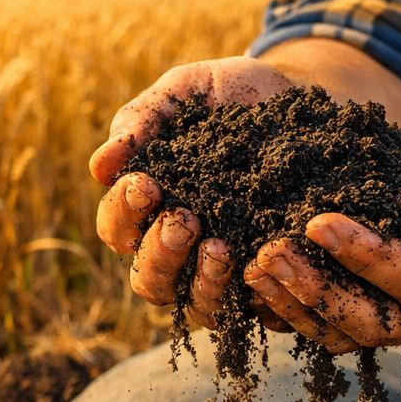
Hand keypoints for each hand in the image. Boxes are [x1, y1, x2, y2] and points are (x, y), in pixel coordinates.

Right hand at [91, 57, 295, 328]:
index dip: (124, 214)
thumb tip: (98, 168)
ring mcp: (228, 270)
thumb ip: (144, 120)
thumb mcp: (186, 93)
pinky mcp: (273, 277)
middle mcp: (183, 249)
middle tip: (183, 220)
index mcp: (150, 209)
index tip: (146, 183)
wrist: (301, 95)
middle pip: (150, 281)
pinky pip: (260, 308)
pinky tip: (264, 262)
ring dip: (203, 283)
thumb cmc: (232, 94)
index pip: (117, 230)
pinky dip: (257, 294)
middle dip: (160, 253)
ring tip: (220, 248)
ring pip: (198, 306)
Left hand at [245, 91, 400, 352]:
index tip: (318, 222)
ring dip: (301, 305)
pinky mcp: (395, 305)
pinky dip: (301, 306)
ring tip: (256, 268)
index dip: (370, 259)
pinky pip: (343, 323)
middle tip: (269, 254)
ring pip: (356, 333)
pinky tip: (262, 280)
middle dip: (321, 291)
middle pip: (384, 322)